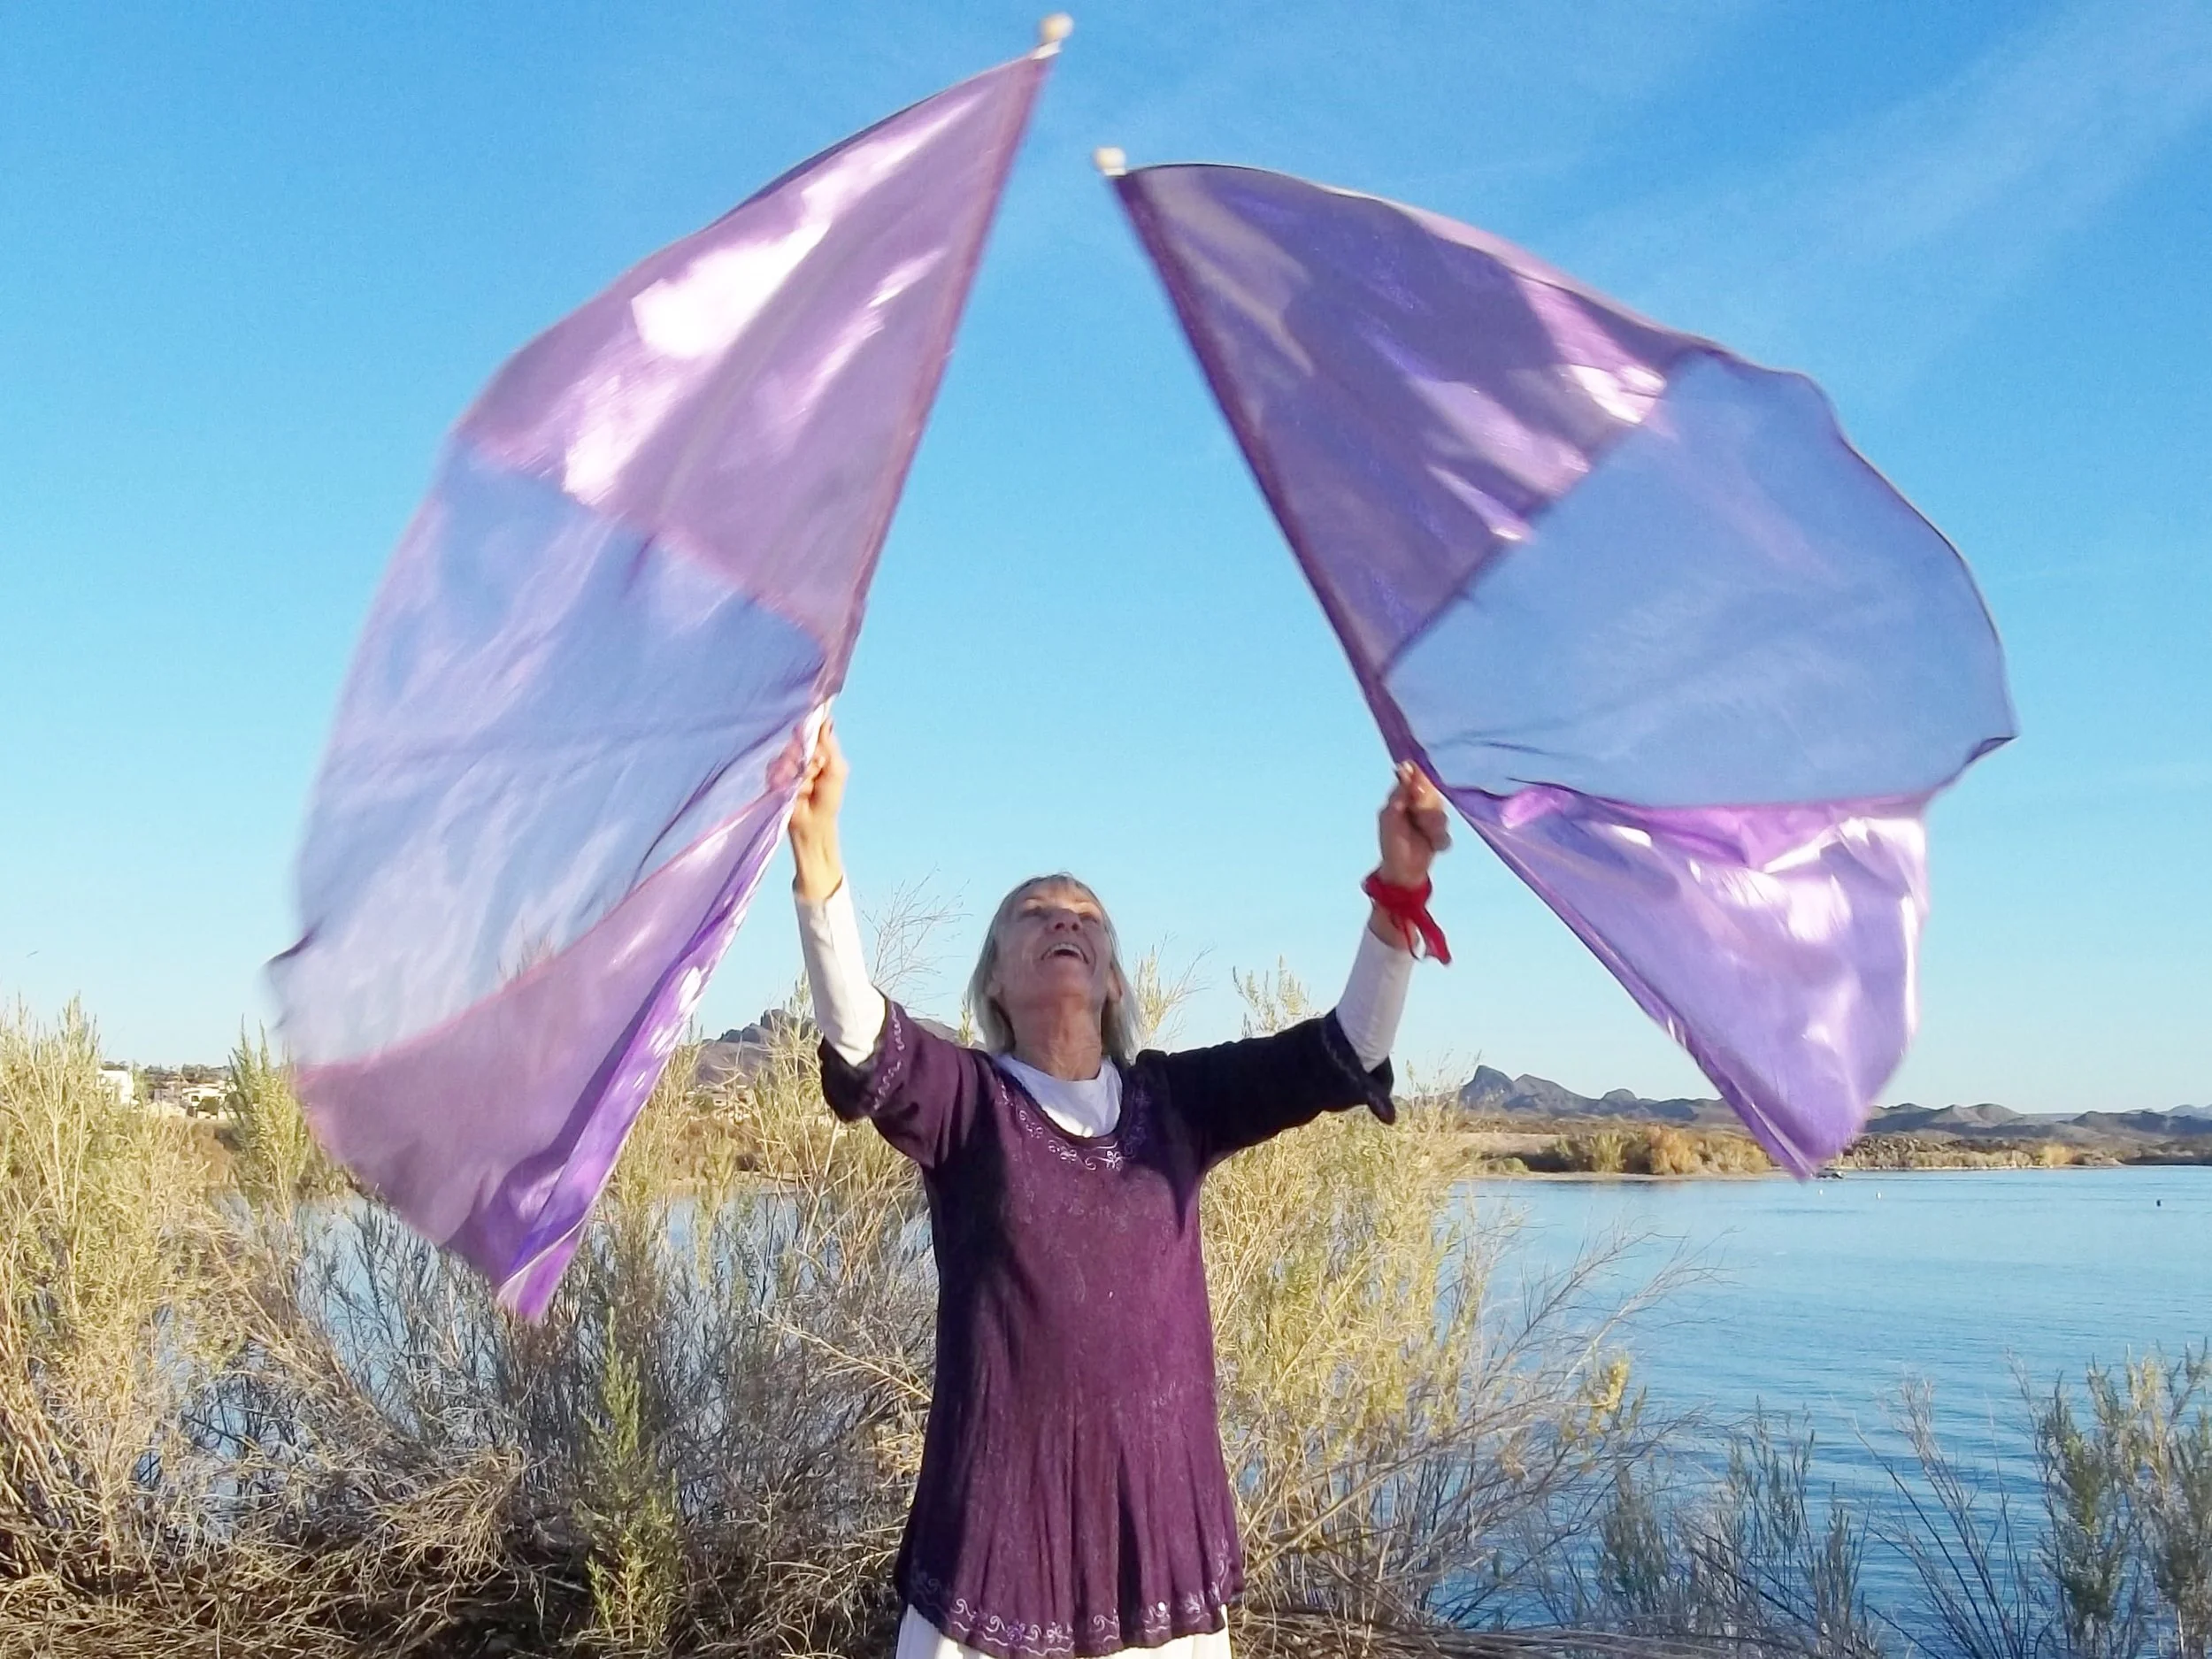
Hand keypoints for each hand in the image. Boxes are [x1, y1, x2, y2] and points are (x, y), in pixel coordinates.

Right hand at [789, 720, 846, 902]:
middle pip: (799, 740)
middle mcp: (800, 752)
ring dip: (800, 772)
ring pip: (788, 754)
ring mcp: (786, 763)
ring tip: (805, 787)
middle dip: (809, 756)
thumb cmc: (828, 798)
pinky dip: (787, 780)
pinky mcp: (773, 775)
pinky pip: (777, 768)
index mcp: (818, 749)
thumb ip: (830, 746)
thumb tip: (827, 720)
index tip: (812, 724)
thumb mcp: (836, 770)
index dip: (812, 725)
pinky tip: (793, 792)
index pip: (813, 728)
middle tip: (816, 772)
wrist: (812, 823)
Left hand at [1376, 761, 1449, 886]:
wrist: (1402, 872)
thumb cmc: (1391, 843)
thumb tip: (1403, 767)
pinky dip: (1439, 840)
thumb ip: (1398, 794)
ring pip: (1441, 814)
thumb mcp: (1389, 817)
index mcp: (1404, 797)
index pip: (1418, 779)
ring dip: (1432, 826)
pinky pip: (1446, 833)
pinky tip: (1432, 845)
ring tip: (1423, 836)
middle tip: (1417, 819)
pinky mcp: (1440, 835)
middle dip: (1426, 809)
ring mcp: (1431, 820)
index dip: (1421, 782)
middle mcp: (1420, 806)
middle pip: (1433, 796)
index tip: (1418, 792)